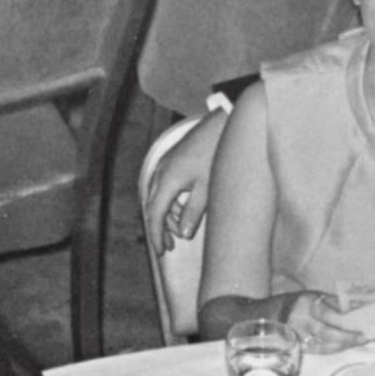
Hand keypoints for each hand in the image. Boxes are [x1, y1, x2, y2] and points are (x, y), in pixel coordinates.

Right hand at [150, 110, 227, 251]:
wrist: (221, 124)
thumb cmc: (216, 154)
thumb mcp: (207, 188)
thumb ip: (193, 212)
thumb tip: (182, 234)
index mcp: (168, 180)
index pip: (156, 214)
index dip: (156, 235)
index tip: (160, 252)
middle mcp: (161, 171)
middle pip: (153, 207)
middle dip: (161, 228)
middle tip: (170, 245)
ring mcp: (165, 164)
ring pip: (157, 197)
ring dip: (166, 215)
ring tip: (178, 230)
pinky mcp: (171, 160)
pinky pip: (163, 186)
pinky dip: (169, 201)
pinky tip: (181, 209)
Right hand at [283, 292, 364, 354]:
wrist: (274, 313)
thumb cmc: (303, 304)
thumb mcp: (317, 296)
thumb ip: (337, 303)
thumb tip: (363, 307)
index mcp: (307, 302)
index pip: (329, 312)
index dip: (346, 319)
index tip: (363, 321)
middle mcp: (300, 318)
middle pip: (325, 331)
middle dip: (346, 336)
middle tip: (363, 337)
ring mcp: (297, 334)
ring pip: (323, 344)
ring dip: (343, 344)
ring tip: (358, 341)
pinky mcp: (296, 346)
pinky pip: (318, 350)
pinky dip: (333, 348)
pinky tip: (344, 346)